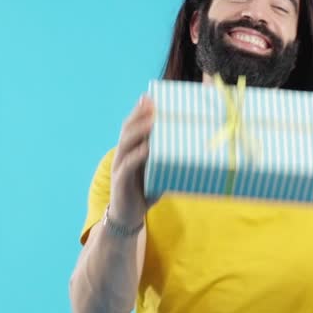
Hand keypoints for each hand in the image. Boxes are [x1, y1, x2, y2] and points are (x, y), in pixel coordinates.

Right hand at [109, 95, 157, 225]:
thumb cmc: (145, 192)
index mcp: (132, 148)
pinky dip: (137, 155)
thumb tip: (192, 148)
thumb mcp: (159, 171)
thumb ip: (168, 158)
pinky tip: (147, 149)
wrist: (128, 216)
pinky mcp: (120, 180)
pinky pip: (128, 164)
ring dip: (139, 130)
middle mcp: (123, 153)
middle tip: (153, 103)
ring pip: (126, 142)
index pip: (134, 124)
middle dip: (139, 113)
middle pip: (128, 127)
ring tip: (152, 120)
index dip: (141, 110)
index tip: (152, 96)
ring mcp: (120, 166)